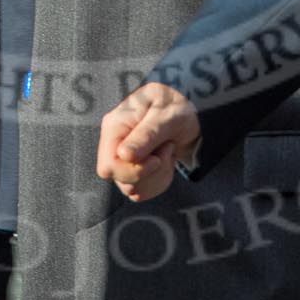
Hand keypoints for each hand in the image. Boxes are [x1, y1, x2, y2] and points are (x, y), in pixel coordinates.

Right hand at [97, 83, 198, 201]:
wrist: (190, 114)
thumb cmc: (177, 108)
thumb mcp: (167, 116)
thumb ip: (147, 134)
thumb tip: (124, 155)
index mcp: (115, 125)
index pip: (109, 165)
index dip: (133, 171)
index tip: (157, 159)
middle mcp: (113, 142)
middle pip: (118, 179)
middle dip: (149, 173)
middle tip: (166, 149)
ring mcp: (121, 157)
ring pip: (131, 188)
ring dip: (157, 176)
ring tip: (168, 151)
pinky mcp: (131, 168)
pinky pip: (140, 191)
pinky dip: (158, 182)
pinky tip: (166, 162)